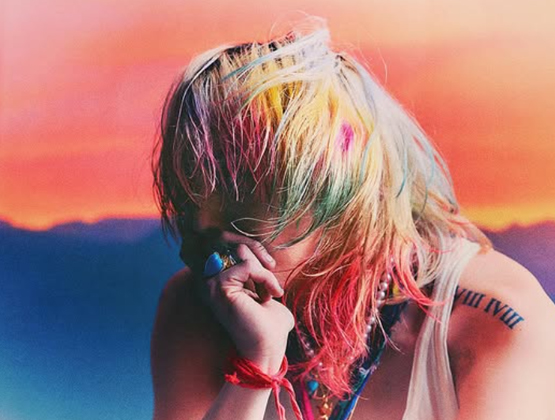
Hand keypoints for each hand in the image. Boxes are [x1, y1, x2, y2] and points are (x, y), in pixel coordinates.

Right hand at [185, 229, 294, 372]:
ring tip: (270, 289)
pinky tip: (270, 295)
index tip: (271, 266)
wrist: (267, 350)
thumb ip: (259, 273)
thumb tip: (264, 256)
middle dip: (256, 249)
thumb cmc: (268, 327)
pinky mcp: (220, 288)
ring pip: (239, 250)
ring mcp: (211, 284)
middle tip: (272, 268)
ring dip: (262, 267)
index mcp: (215, 281)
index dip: (251, 247)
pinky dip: (265, 277)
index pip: (226, 243)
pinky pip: (247, 265)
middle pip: (229, 240)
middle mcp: (207, 280)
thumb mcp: (265, 292)